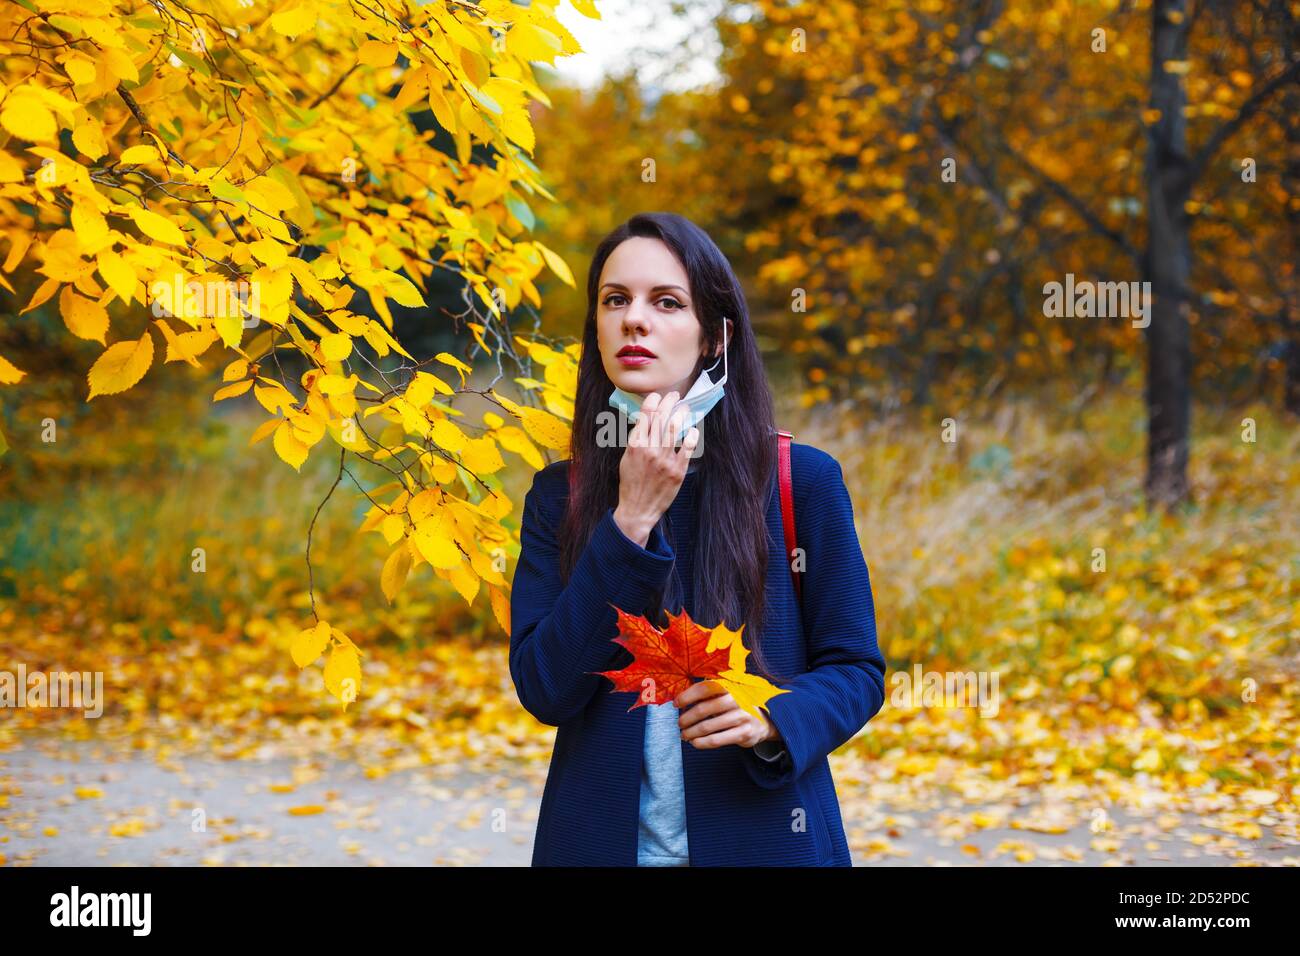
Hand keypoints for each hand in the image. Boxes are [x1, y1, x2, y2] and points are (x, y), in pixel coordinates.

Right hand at [612, 391, 699, 546]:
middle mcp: (649, 450)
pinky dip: (691, 435)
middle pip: (661, 418)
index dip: (653, 401)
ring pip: (675, 428)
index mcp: (635, 445)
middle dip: (669, 402)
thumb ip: (636, 440)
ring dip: (681, 413)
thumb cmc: (631, 484)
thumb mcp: (627, 458)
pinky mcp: (678, 470)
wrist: (638, 509)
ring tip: (684, 407)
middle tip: (675, 395)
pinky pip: (687, 447)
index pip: (645, 416)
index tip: (657, 396)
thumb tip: (645, 421)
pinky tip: (693, 430)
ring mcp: (665, 460)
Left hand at [675, 680, 779, 749]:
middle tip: (679, 723)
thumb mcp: (727, 694)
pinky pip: (717, 740)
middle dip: (687, 718)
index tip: (676, 704)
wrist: (764, 721)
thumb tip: (680, 701)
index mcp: (731, 685)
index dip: (687, 696)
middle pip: (704, 708)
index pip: (705, 688)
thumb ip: (709, 694)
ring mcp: (742, 716)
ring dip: (692, 732)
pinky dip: (702, 743)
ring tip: (684, 735)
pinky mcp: (744, 733)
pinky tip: (695, 743)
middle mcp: (738, 698)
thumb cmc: (737, 706)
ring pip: (708, 726)